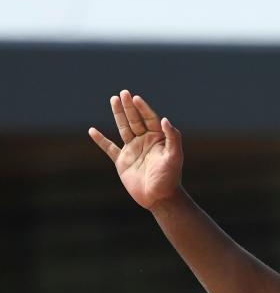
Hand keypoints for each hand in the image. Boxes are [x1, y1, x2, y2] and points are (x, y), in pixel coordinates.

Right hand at [88, 90, 182, 210]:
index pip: (149, 119)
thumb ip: (173, 138)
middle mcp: (144, 142)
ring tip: (114, 99)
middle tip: (123, 93)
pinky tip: (92, 131)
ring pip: (123, 128)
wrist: (159, 199)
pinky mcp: (122, 161)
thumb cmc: (170, 179)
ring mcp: (132, 150)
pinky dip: (101, 140)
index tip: (136, 98)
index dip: (143, 108)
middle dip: (129, 107)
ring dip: (118, 115)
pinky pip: (109, 148)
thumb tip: (165, 119)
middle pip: (135, 120)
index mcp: (157, 139)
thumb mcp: (174, 157)